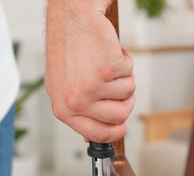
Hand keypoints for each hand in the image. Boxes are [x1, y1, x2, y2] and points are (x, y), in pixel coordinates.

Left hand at [45, 0, 134, 142]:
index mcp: (63, 110)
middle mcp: (76, 102)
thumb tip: (91, 135)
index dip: (114, 133)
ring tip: (104, 63)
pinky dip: (124, 61)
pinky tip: (107, 52)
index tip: (121, 128)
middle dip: (124, 100)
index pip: (96, 134)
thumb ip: (77, 113)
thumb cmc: (67, 52)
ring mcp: (92, 87)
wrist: (71, 21)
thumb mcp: (63, 89)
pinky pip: (130, 73)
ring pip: (128, 93)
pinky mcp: (107, 69)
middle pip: (120, 117)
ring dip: (122, 77)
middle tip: (114, 84)